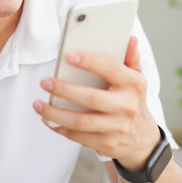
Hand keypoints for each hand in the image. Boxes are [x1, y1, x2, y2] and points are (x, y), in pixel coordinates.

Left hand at [33, 37, 160, 169]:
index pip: (111, 70)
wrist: (142, 139)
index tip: (68, 56)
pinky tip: (47, 119)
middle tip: (45, 82)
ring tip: (38, 104)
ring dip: (56, 113)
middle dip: (64, 90)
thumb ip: (131, 59)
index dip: (89, 62)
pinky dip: (60, 128)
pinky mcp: (106, 143)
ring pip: (81, 121)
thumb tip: (130, 39)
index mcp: (133, 85)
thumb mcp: (137, 79)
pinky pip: (78, 136)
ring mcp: (116, 127)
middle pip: (91, 98)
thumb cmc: (132, 101)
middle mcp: (126, 106)